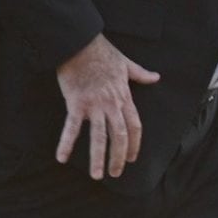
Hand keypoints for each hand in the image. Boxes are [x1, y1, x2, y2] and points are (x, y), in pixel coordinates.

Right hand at [55, 33, 160, 178]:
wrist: (79, 42)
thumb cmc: (102, 52)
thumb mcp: (126, 63)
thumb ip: (141, 74)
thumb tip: (156, 77)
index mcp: (124, 97)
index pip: (135, 126)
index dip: (134, 144)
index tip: (131, 158)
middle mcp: (112, 104)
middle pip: (120, 136)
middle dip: (118, 157)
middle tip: (115, 174)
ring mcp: (94, 105)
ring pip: (99, 137)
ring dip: (98, 158)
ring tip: (97, 175)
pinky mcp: (76, 103)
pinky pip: (72, 127)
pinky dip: (66, 143)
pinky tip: (62, 158)